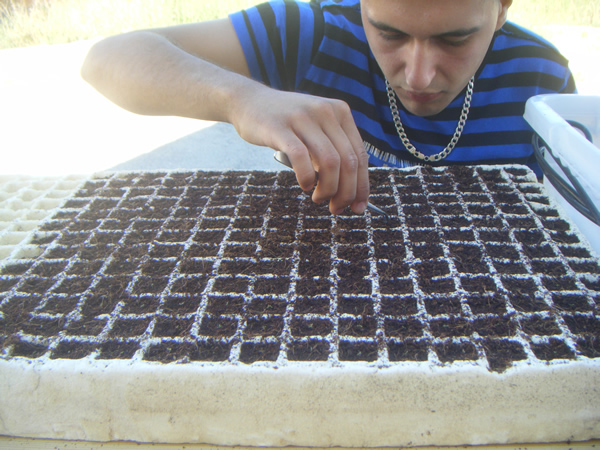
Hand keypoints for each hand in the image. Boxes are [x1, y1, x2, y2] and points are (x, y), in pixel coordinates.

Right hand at [230, 85, 369, 214]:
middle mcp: (325, 111)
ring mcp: (303, 117)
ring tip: (319, 198)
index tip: (358, 207)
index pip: (360, 155)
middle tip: (336, 208)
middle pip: (348, 161)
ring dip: (328, 189)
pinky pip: (301, 157)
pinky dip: (306, 177)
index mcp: (340, 112)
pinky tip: (304, 185)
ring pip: (330, 162)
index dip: (361, 185)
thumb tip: (351, 191)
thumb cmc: (286, 124)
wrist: (250, 102)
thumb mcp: (316, 129)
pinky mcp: (280, 126)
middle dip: (346, 192)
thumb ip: (333, 151)